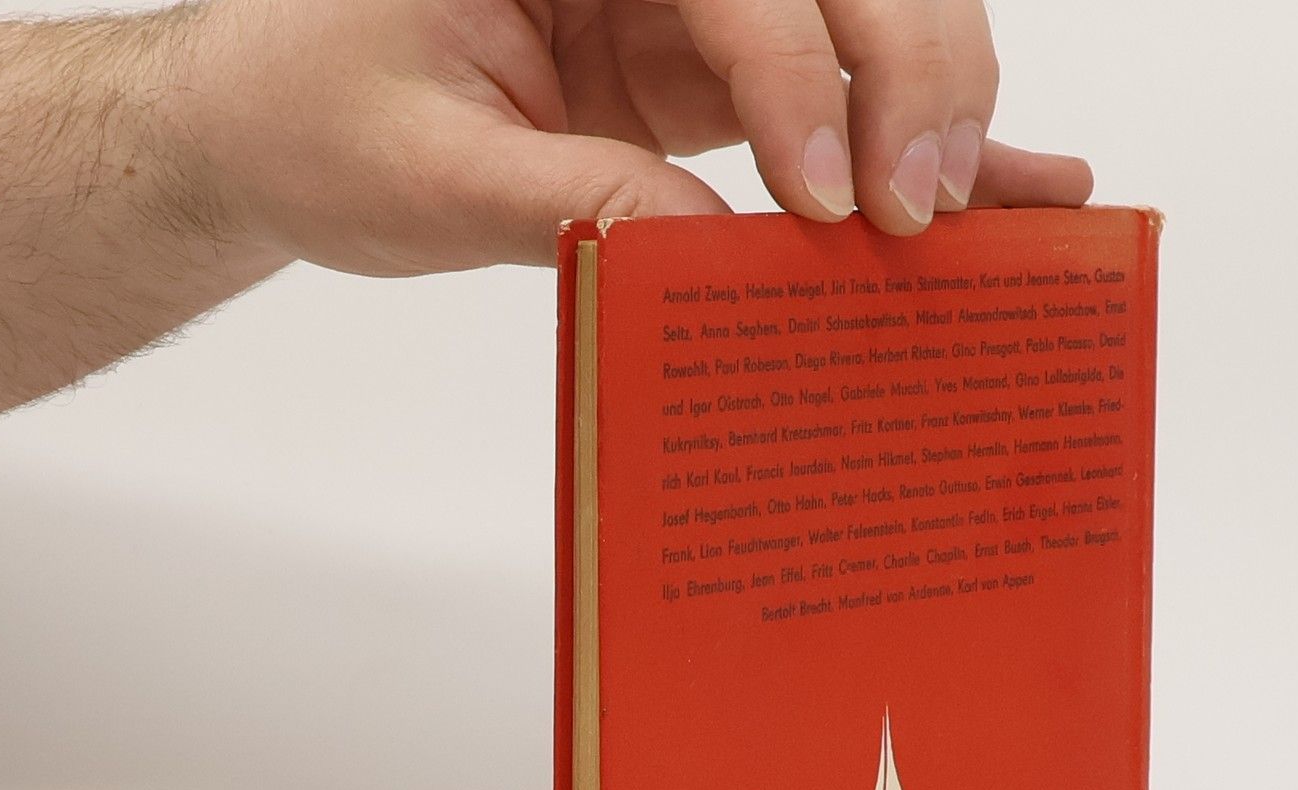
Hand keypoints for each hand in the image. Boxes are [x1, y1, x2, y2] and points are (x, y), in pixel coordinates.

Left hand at [179, 0, 1094, 274]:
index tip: (826, 206)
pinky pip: (838, 88)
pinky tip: (1019, 181)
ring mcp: (697, 0)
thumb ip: (570, 201)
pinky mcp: (718, 66)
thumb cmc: (318, 118)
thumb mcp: (424, 171)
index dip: (799, 78)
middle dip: (907, 75)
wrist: (278, 124)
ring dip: (936, 103)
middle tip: (917, 213)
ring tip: (964, 218)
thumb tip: (714, 256)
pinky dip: (917, 136)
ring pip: (869, 13)